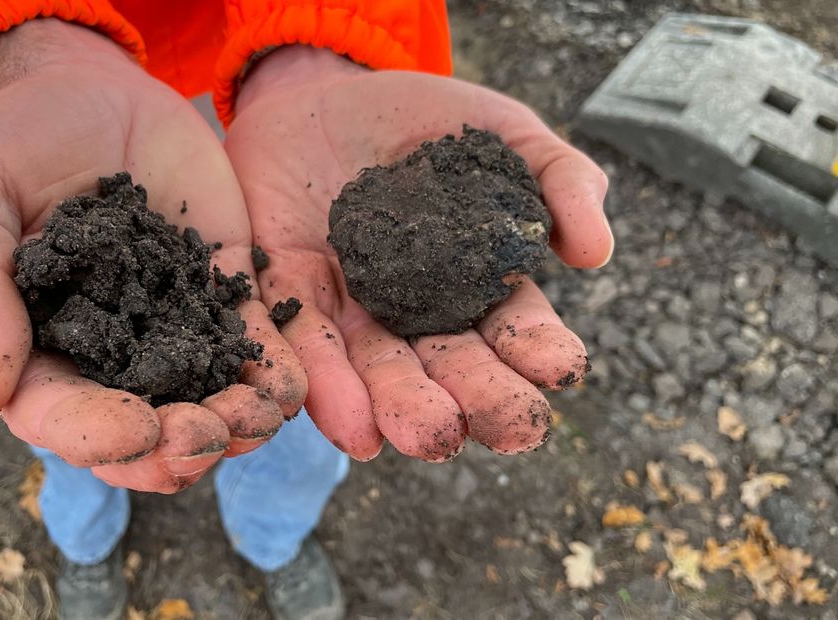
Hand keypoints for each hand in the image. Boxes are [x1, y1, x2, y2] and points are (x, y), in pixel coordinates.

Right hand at [0, 20, 305, 492]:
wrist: (84, 88)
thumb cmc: (8, 146)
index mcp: (32, 350)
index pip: (59, 415)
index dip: (97, 434)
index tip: (138, 429)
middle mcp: (104, 356)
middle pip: (139, 431)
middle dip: (177, 445)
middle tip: (211, 434)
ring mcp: (168, 328)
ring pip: (202, 401)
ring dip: (234, 422)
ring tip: (259, 416)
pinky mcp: (221, 294)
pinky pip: (250, 344)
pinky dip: (272, 372)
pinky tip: (290, 387)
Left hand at [225, 47, 612, 461]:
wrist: (321, 89)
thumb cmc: (422, 120)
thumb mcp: (502, 133)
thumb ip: (558, 178)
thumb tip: (596, 252)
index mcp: (473, 284)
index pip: (511, 328)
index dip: (537, 348)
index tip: (562, 369)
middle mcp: (412, 313)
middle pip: (448, 366)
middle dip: (480, 398)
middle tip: (512, 428)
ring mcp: (350, 306)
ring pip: (377, 366)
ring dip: (403, 405)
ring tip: (429, 437)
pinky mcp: (287, 290)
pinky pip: (303, 338)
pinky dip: (325, 383)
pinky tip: (353, 426)